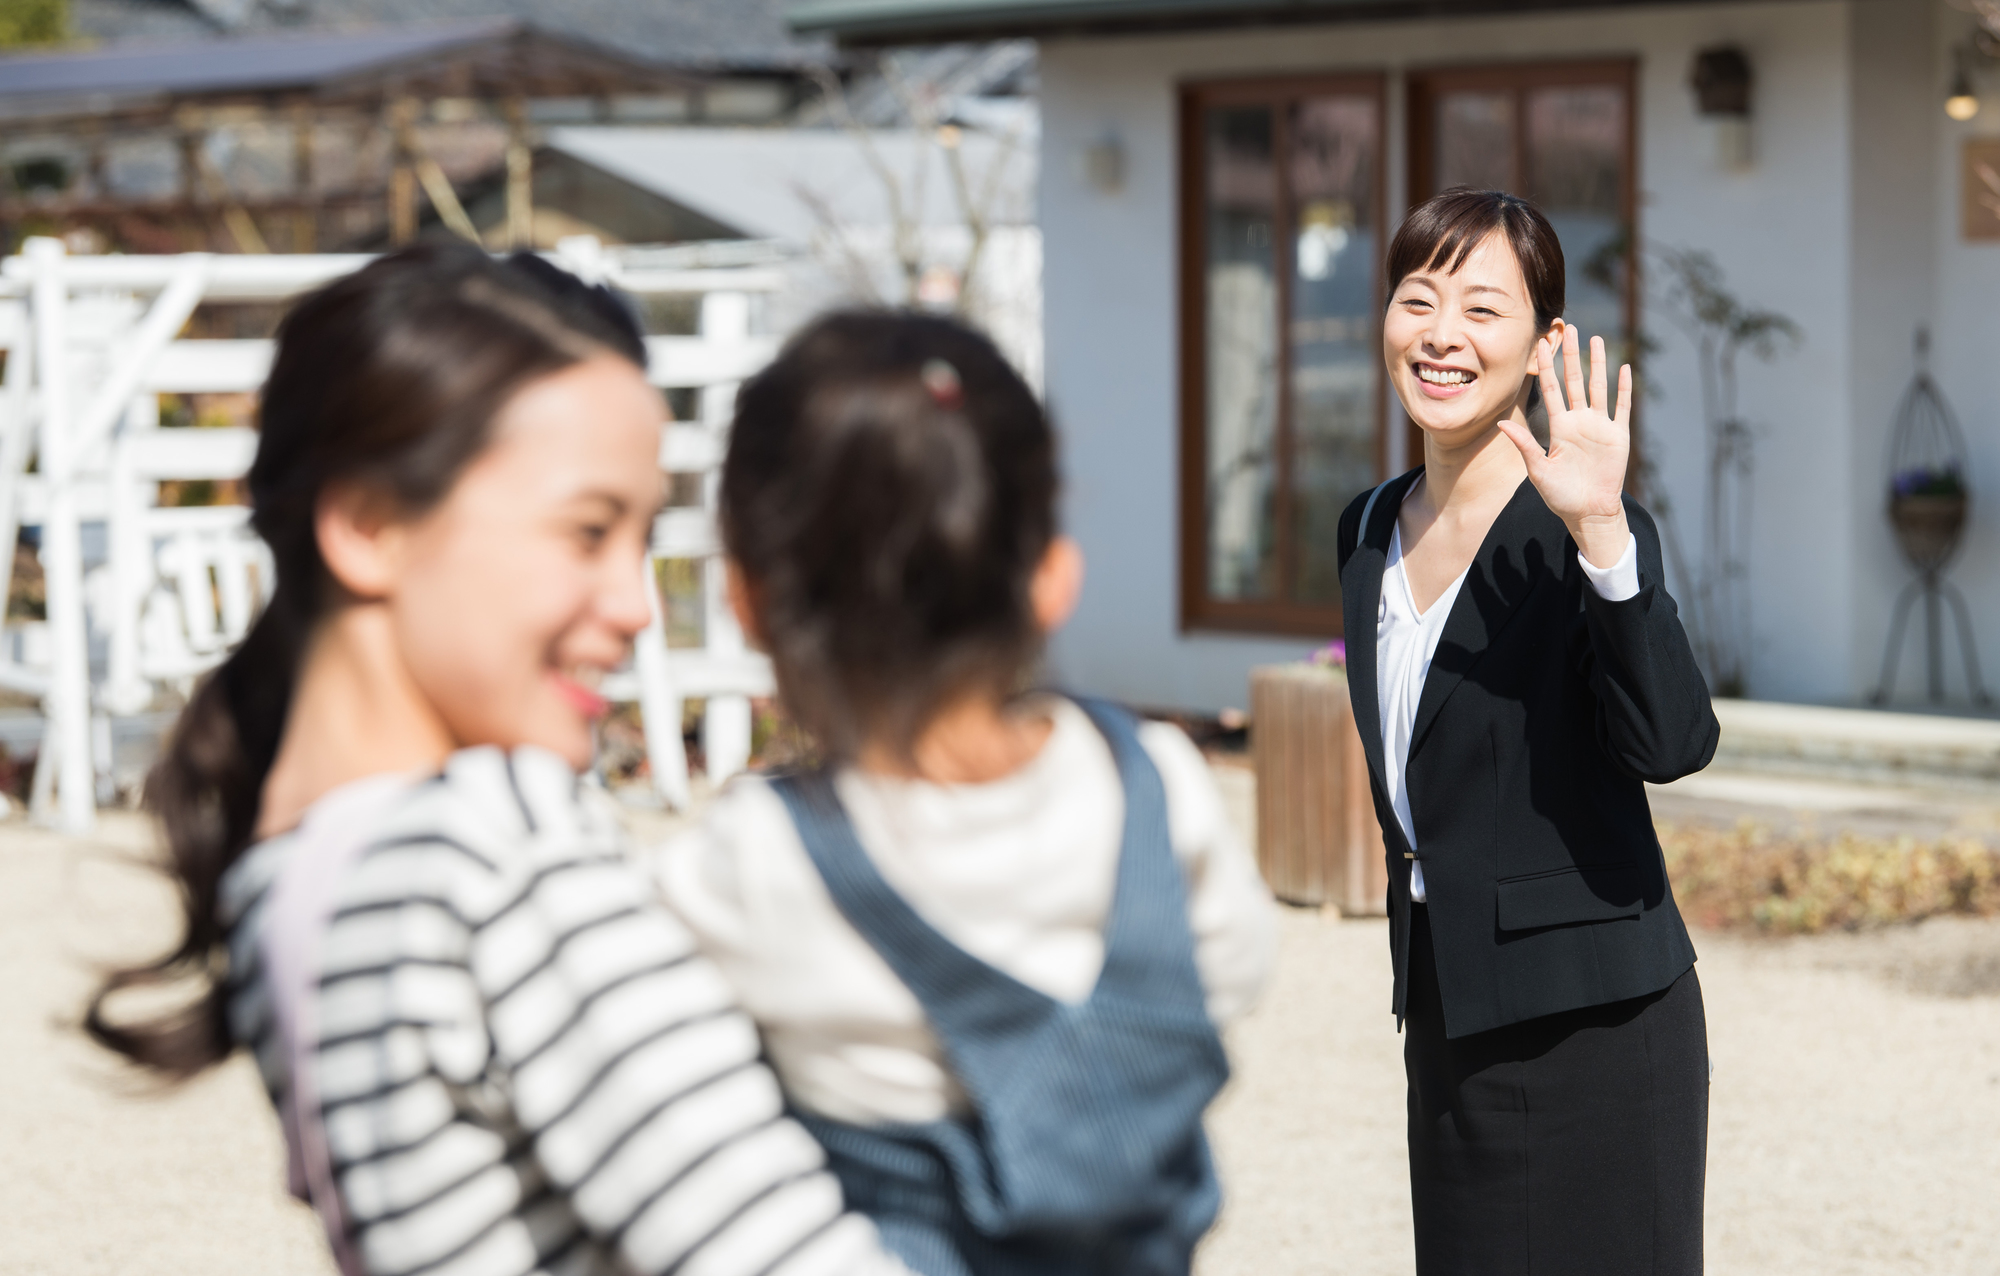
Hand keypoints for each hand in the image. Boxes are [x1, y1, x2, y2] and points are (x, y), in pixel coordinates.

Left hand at [1496, 325, 1631, 567]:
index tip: (1540, 344)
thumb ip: (1524, 444)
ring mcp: (1599, 426)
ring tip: (1596, 339)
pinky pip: (1621, 408)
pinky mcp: (1618, 436)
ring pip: (1598, 387)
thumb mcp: (1538, 469)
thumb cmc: (1560, 495)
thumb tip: (1500, 423)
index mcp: (1558, 427)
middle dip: (1571, 355)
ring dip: (1598, 364)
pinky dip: (1623, 389)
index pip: (1551, 390)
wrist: (1588, 512)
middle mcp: (1578, 421)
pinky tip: (1623, 369)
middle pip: (1574, 380)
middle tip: (1570, 327)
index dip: (1546, 367)